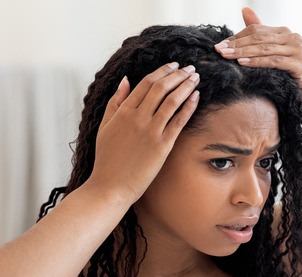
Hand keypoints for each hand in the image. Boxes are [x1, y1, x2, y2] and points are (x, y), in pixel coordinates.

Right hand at [89, 63, 199, 202]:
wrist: (110, 186)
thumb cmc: (106, 159)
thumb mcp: (105, 126)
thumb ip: (115, 102)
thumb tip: (125, 80)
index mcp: (122, 112)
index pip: (145, 83)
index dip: (162, 72)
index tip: (173, 66)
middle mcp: (137, 118)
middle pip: (160, 88)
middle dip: (177, 75)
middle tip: (189, 68)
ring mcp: (150, 131)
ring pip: (171, 101)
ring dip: (186, 86)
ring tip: (196, 78)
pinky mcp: (162, 146)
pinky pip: (179, 121)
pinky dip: (189, 106)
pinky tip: (196, 97)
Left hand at [214, 7, 301, 123]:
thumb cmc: (288, 79)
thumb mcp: (271, 56)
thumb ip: (259, 35)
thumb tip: (245, 9)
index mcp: (286, 33)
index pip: (256, 31)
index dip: (236, 37)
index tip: (219, 46)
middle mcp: (294, 37)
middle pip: (259, 38)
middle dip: (237, 44)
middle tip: (219, 50)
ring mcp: (298, 49)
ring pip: (264, 48)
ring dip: (243, 52)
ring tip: (226, 56)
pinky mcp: (299, 64)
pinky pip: (273, 61)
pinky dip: (256, 62)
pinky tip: (241, 63)